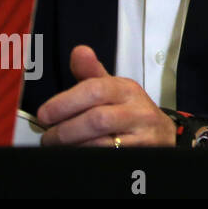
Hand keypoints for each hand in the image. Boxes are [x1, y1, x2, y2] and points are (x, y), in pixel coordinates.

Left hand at [37, 45, 176, 146]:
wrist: (163, 134)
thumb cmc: (130, 110)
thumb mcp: (114, 88)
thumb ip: (91, 72)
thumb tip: (79, 51)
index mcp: (126, 89)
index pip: (95, 90)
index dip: (65, 103)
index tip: (44, 114)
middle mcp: (137, 110)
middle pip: (97, 119)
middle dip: (65, 130)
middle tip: (48, 137)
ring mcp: (141, 135)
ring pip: (102, 143)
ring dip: (73, 146)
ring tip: (59, 147)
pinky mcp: (142, 154)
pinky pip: (110, 157)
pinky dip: (88, 157)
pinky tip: (77, 156)